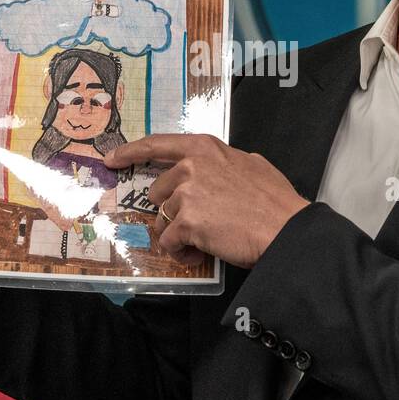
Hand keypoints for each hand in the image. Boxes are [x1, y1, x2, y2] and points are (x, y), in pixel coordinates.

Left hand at [103, 134, 309, 267]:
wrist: (286, 228)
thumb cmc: (275, 200)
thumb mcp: (251, 164)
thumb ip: (224, 164)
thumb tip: (218, 170)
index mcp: (205, 148)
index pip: (157, 144)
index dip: (131, 152)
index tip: (112, 159)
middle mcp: (191, 166)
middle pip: (158, 192)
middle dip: (172, 211)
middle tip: (197, 225)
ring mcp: (187, 194)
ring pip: (163, 220)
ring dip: (178, 235)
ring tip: (203, 243)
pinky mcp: (186, 222)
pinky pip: (170, 242)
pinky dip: (182, 253)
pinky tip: (200, 254)